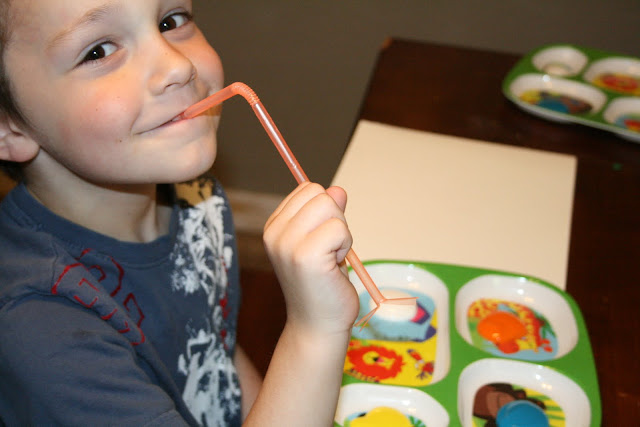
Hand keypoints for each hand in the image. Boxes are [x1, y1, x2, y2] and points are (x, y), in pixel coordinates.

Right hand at [263, 182, 358, 335]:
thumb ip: (328, 213)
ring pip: (330, 206)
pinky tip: (334, 268)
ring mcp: (287, 243)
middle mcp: (274, 232)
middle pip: (319, 194)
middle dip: (335, 219)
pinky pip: (339, 229)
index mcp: (274, 226)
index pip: (308, 189)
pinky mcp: (305, 255)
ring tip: (331, 259)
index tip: (322, 241)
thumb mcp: (322, 240)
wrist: (317, 325)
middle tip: (329, 251)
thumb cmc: (323, 285)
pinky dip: (345, 246)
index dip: (325, 212)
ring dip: (341, 233)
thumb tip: (338, 190)